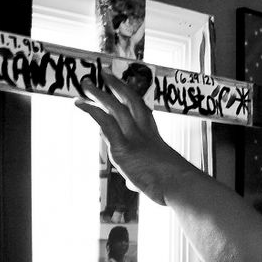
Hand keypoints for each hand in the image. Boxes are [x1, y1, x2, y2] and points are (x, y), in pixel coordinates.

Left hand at [75, 74, 191, 204]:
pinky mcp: (123, 148)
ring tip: (86, 83)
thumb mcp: (157, 179)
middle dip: (118, 87)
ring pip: (116, 108)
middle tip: (105, 75)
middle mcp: (145, 134)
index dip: (132, 99)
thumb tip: (130, 182)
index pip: (143, 114)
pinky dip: (92, 111)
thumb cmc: (175, 187)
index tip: (124, 89)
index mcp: (155, 140)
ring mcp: (134, 139)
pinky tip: (80, 103)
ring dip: (99, 94)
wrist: (181, 187)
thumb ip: (139, 178)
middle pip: (131, 102)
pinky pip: (105, 124)